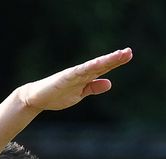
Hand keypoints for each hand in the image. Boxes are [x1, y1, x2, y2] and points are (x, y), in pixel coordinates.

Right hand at [16, 48, 132, 111]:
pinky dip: (88, 67)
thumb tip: (109, 83)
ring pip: (92, 66)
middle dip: (114, 58)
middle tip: (129, 52)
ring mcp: (73, 74)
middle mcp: (81, 72)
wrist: (36, 98)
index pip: (103, 67)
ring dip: (105, 60)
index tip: (128, 55)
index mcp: (85, 76)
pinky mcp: (64, 78)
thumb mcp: (80, 93)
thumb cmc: (57, 95)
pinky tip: (98, 63)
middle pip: (101, 64)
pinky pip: (78, 72)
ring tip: (118, 55)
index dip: (115, 62)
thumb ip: (93, 87)